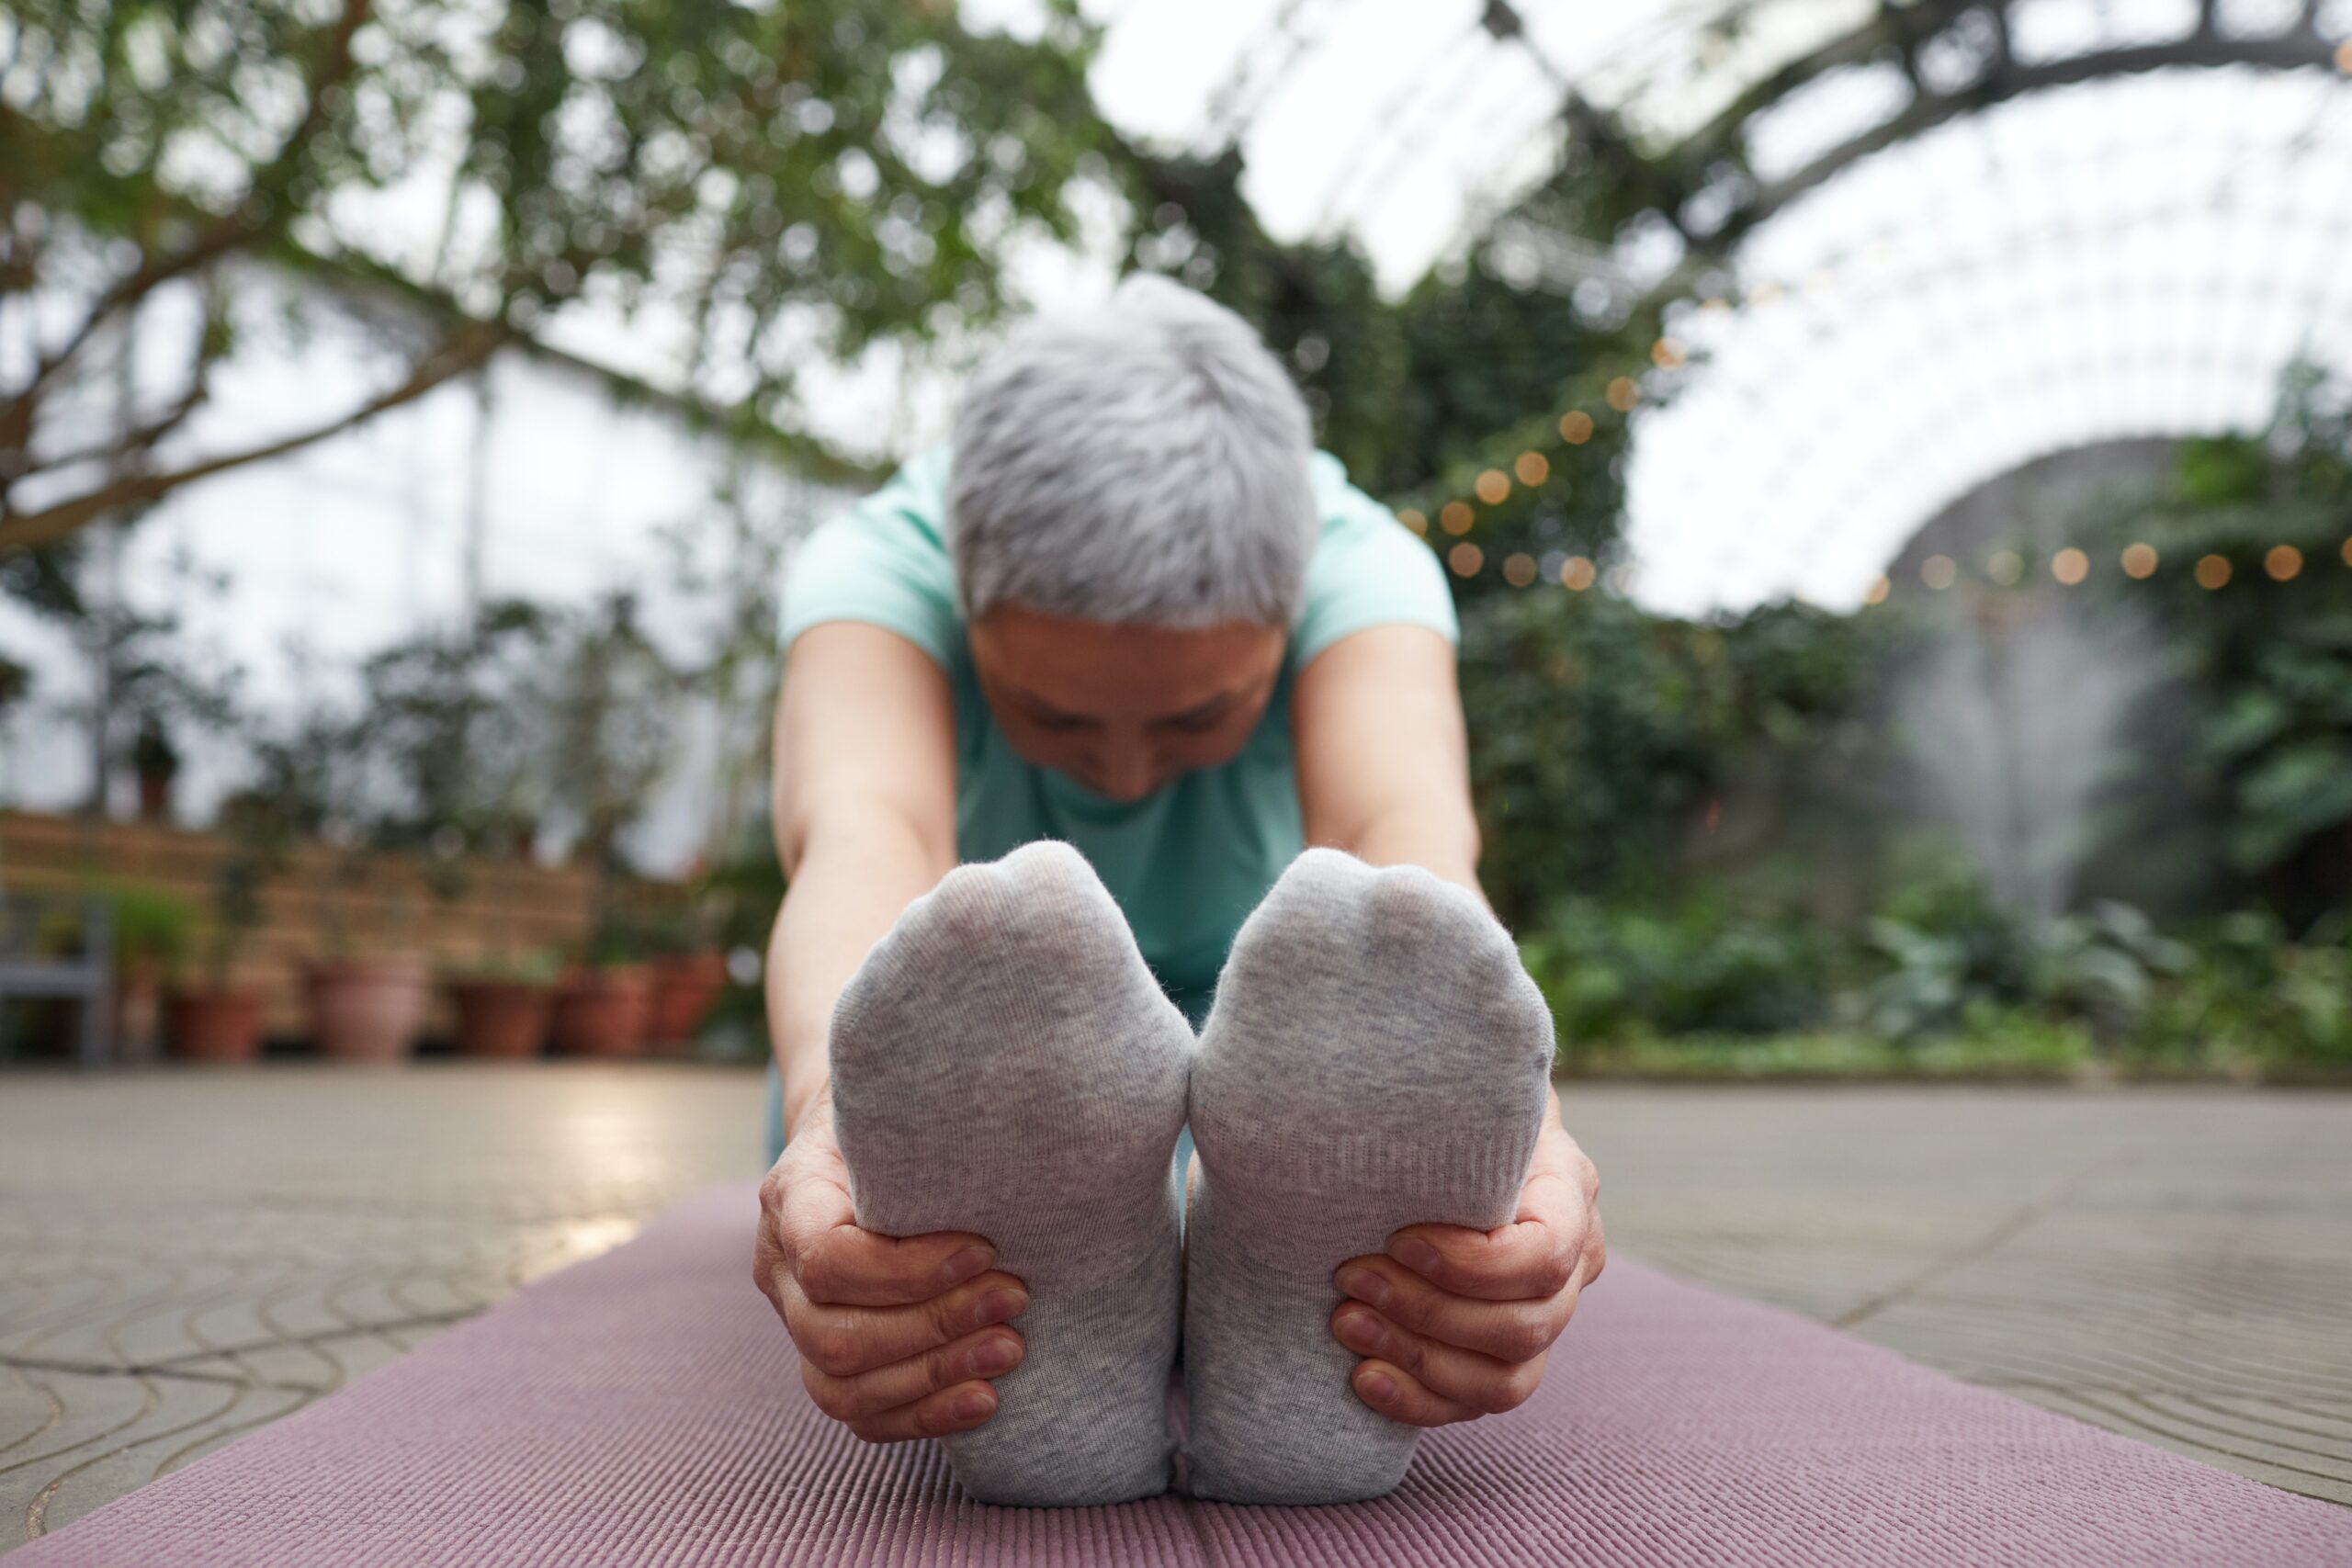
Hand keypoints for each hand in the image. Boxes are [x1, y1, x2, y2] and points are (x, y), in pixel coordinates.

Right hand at [753, 1090, 1029, 1441]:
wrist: (859, 1139)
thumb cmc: (894, 1117)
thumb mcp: (899, 1104)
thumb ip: (927, 1127)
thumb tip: (1007, 1134)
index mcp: (791, 1196)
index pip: (828, 1258)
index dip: (908, 1269)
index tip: (985, 1250)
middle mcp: (779, 1267)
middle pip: (834, 1336)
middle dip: (935, 1326)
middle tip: (1015, 1298)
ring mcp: (796, 1320)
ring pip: (840, 1386)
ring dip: (935, 1374)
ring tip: (1010, 1349)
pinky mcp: (825, 1360)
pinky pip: (859, 1413)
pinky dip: (924, 1415)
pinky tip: (986, 1399)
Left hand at [1328, 1092, 1603, 1425]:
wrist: (1428, 1141)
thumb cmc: (1436, 1104)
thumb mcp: (1451, 1083)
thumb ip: (1447, 1078)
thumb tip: (1402, 1047)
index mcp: (1567, 1189)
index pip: (1547, 1252)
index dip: (1473, 1264)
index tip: (1396, 1238)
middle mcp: (1572, 1262)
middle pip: (1526, 1323)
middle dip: (1428, 1309)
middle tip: (1348, 1277)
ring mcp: (1543, 1317)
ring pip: (1510, 1375)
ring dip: (1420, 1358)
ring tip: (1345, 1323)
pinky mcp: (1504, 1358)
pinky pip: (1482, 1402)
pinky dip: (1421, 1401)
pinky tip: (1364, 1378)